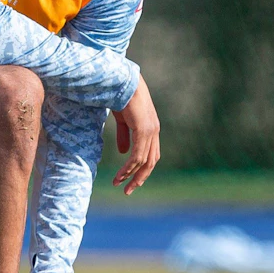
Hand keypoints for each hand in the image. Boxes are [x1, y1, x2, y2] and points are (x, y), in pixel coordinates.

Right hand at [110, 78, 160, 194]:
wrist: (122, 81)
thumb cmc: (121, 96)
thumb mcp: (122, 120)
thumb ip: (124, 135)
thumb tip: (123, 152)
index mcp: (151, 129)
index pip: (151, 155)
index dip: (142, 169)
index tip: (130, 180)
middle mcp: (154, 132)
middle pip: (151, 162)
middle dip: (139, 178)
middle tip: (127, 191)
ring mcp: (150, 131)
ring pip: (143, 161)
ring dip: (130, 175)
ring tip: (118, 184)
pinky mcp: (143, 130)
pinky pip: (137, 155)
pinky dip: (128, 168)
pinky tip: (120, 174)